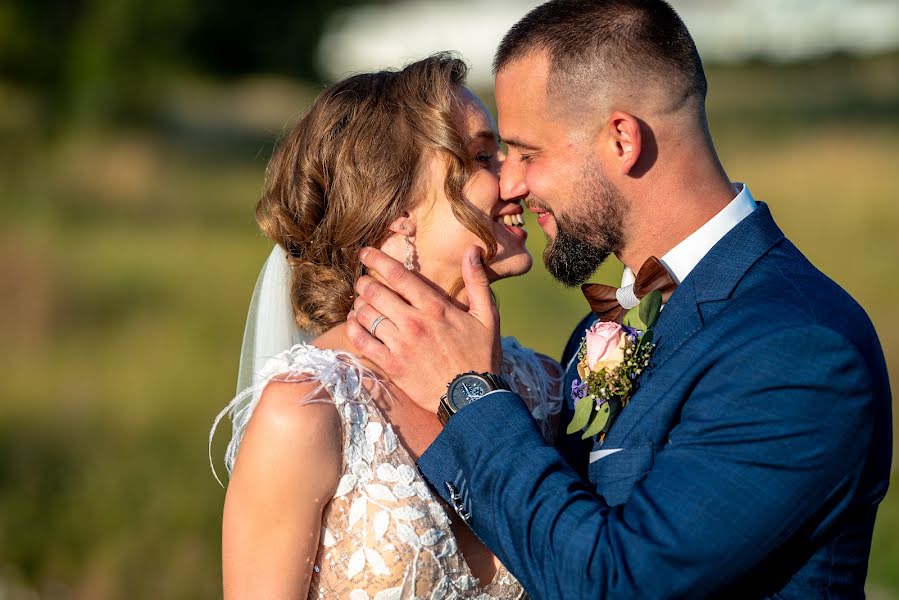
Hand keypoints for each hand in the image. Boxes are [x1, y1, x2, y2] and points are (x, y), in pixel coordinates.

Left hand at [346, 246, 500, 413]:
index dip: (377, 260)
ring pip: (366, 315)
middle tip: (362, 281)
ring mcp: (401, 344)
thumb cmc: (481, 356)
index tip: (365, 252)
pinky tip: (353, 323)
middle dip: (364, 282)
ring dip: (358, 304)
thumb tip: (473, 250)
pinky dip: (353, 329)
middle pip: (375, 292)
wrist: (473, 397)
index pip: (398, 275)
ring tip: (359, 302)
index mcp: (435, 307)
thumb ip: (478, 281)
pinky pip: (363, 342)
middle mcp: (414, 322)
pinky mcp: (392, 365)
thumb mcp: (487, 316)